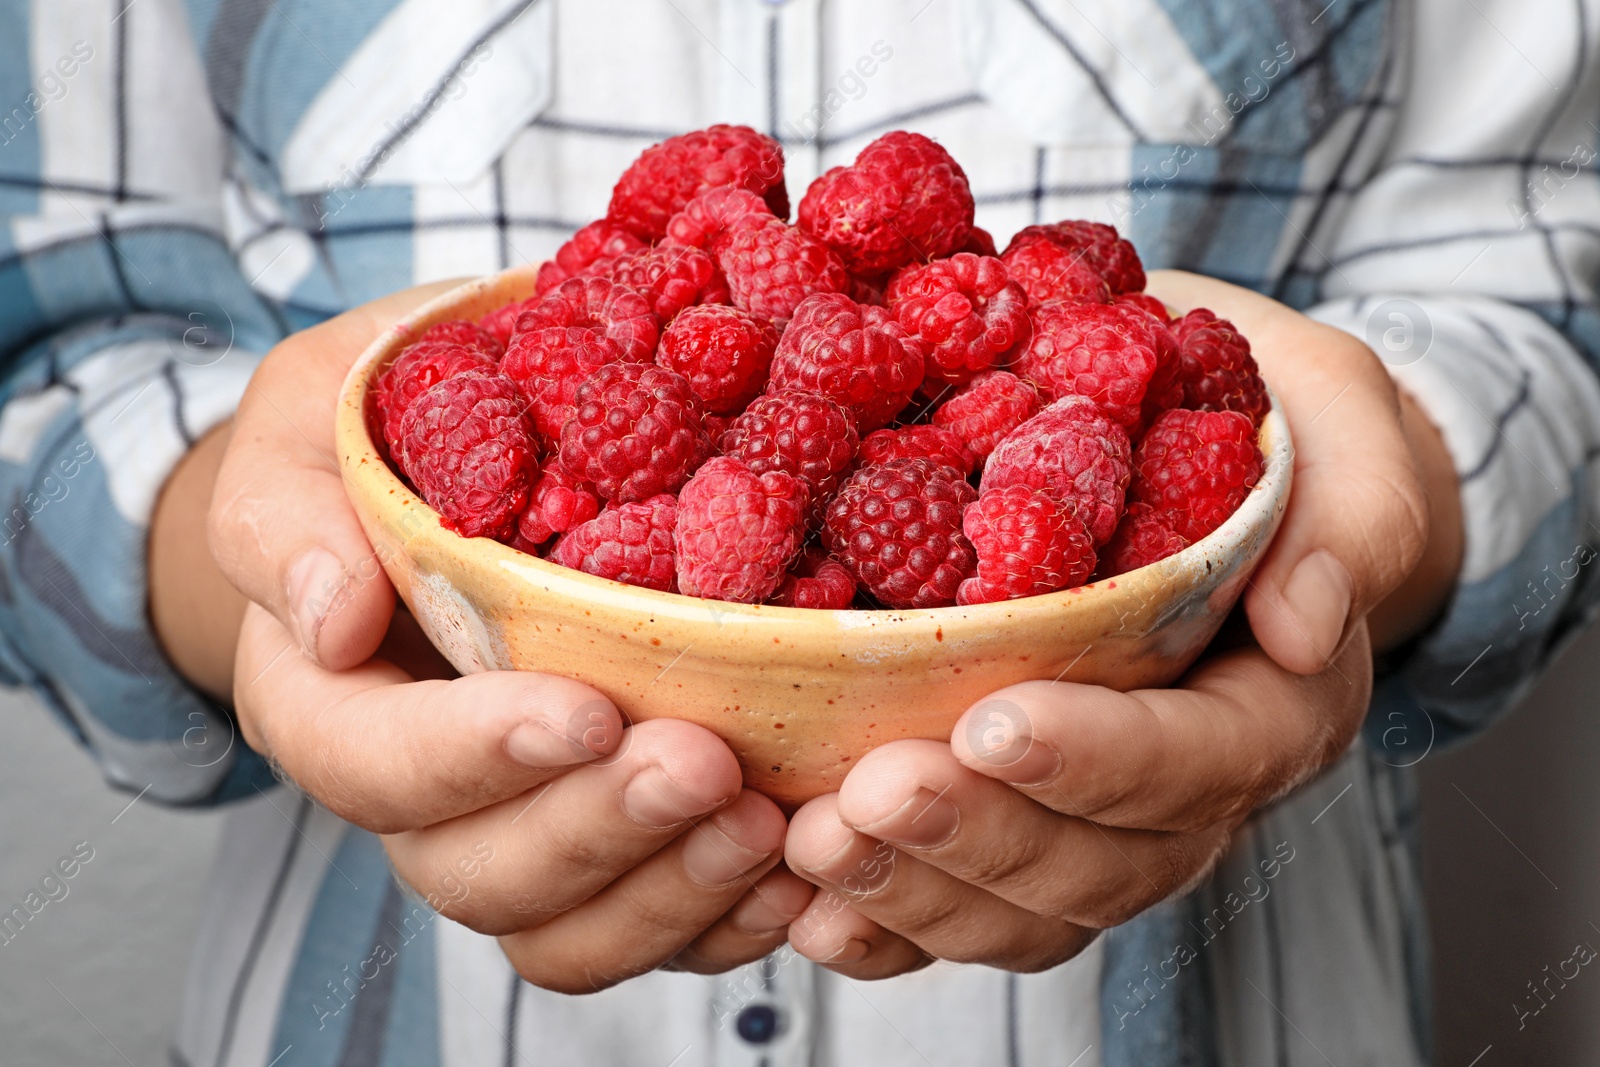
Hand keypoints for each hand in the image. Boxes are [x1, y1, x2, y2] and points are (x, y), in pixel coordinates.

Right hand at [186, 284, 810, 990]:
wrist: (451, 465)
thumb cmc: (378, 435)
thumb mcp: (303, 429)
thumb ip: (286, 514)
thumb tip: (332, 616)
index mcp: (329, 701)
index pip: (371, 763)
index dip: (476, 755)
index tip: (585, 712)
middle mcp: (420, 793)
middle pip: (478, 872)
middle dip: (595, 830)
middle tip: (704, 764)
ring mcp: (518, 827)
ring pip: (566, 931)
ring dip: (668, 892)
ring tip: (764, 824)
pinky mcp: (610, 845)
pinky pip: (654, 929)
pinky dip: (726, 919)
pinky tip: (798, 872)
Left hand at [778, 275, 1458, 974]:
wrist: (1197, 442)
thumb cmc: (1268, 436)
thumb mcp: (1339, 435)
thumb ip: (1348, 524)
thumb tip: (1304, 625)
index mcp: (1269, 709)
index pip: (1196, 765)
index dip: (1097, 759)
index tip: (996, 722)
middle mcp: (1182, 792)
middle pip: (1097, 863)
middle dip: (979, 836)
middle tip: (872, 794)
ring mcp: (1091, 820)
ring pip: (1018, 907)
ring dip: (914, 888)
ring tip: (815, 843)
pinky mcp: (1010, 818)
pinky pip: (953, 905)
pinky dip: (880, 919)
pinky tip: (803, 903)